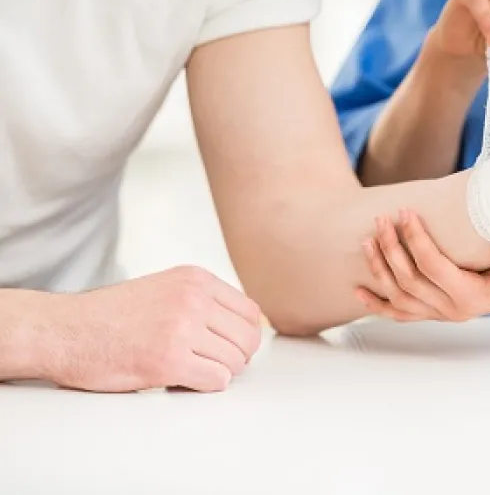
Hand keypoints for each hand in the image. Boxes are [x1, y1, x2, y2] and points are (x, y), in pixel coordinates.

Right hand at [43, 266, 262, 392]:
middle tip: (212, 366)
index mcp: (195, 279)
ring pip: (234, 361)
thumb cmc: (110, 317)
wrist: (64, 330)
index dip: (244, 336)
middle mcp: (193, 298)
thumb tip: (242, 327)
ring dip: (219, 373)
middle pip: (248, 338)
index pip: (250, 311)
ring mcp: (182, 327)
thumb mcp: (164, 289)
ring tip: (192, 372)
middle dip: (236, 358)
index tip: (228, 347)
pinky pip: (216, 380)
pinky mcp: (169, 359)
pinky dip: (205, 386)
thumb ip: (201, 300)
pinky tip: (182, 380)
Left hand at [355, 210, 489, 321]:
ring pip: (399, 297)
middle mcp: (452, 310)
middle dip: (391, 248)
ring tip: (368, 240)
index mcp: (471, 296)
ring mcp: (441, 314)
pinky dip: (378, 304)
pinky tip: (360, 291)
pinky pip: (400, 313)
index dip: (415, 239)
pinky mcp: (434, 312)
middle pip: (409, 281)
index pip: (432, 266)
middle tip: (381, 219)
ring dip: (380, 269)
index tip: (405, 212)